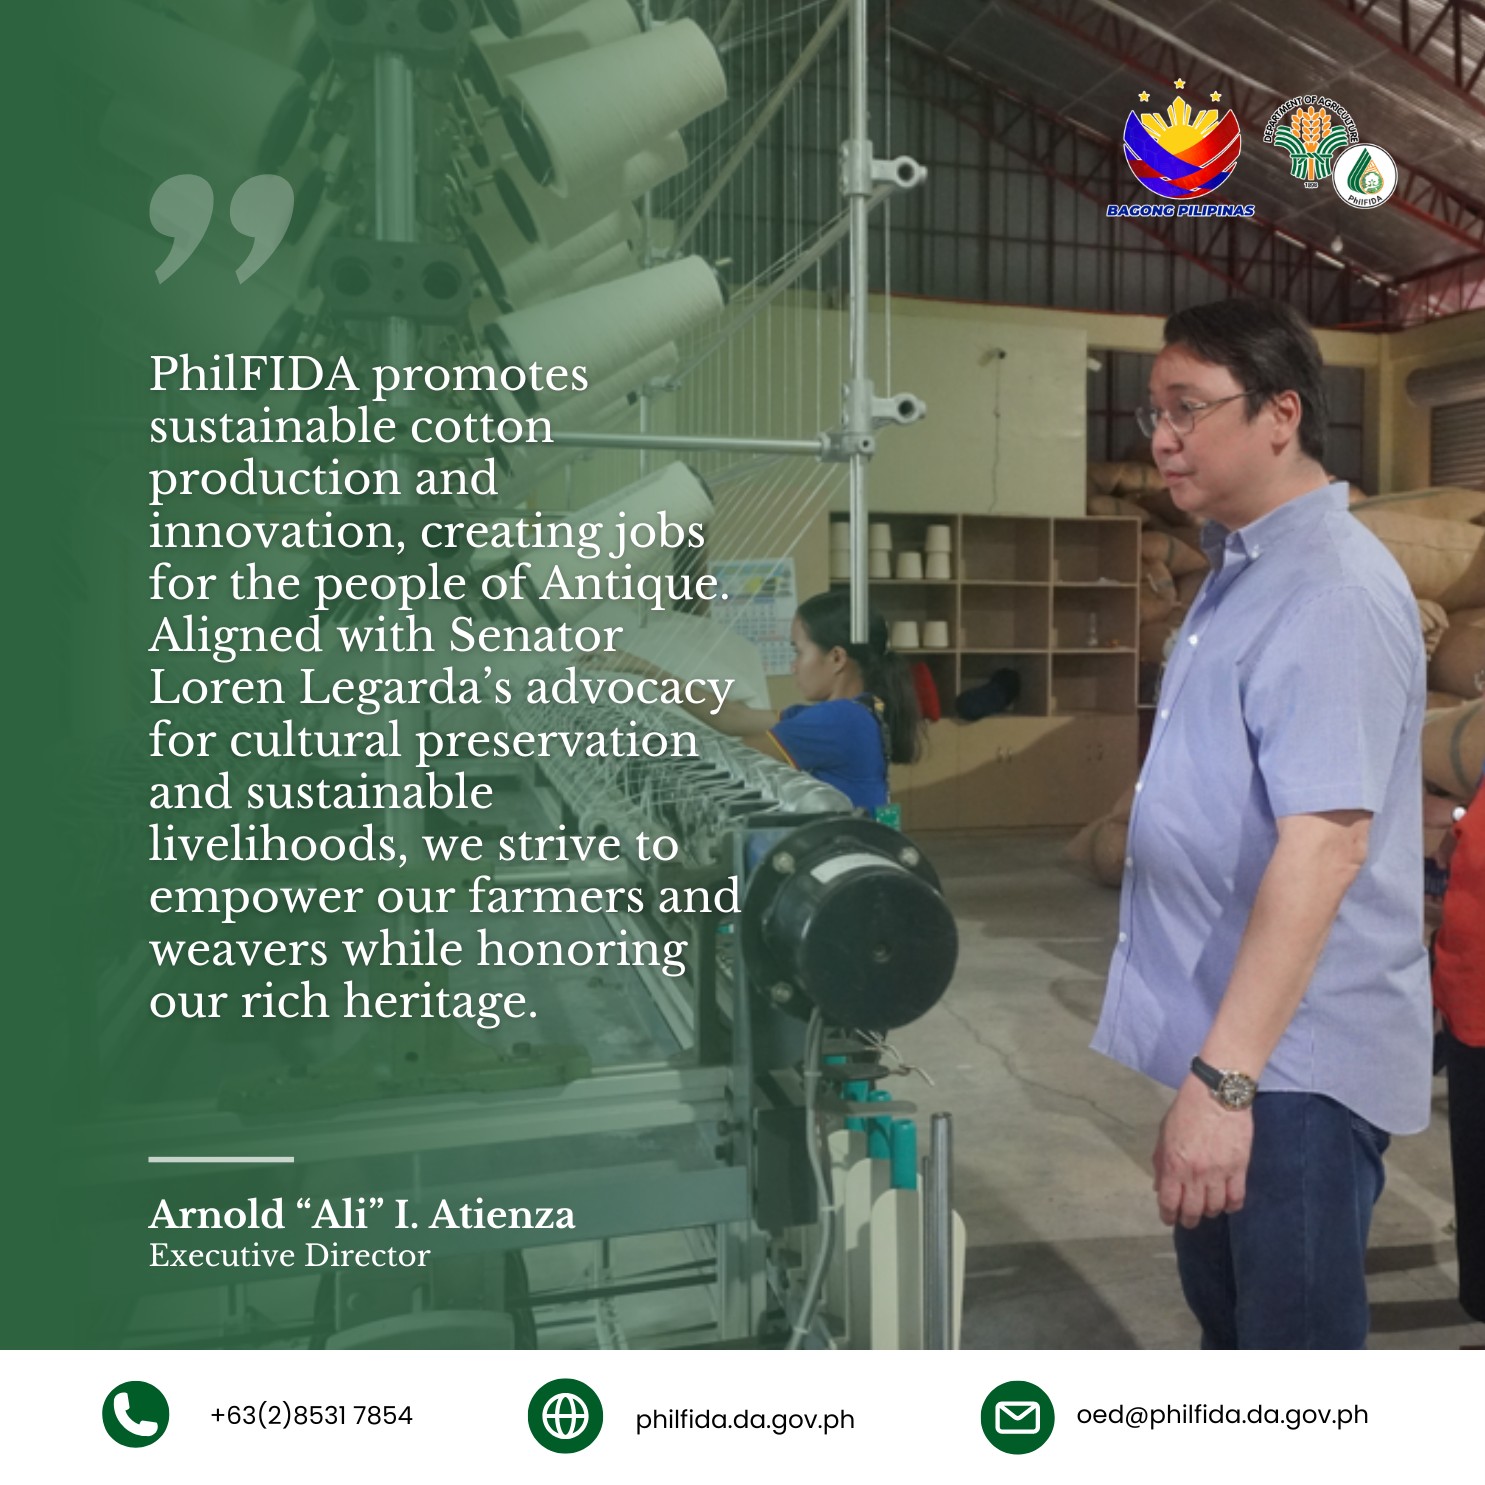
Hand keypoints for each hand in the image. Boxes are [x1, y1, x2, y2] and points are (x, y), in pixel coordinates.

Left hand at [1152, 1075, 1253, 1228]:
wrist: (1216, 1095)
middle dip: (1188, 1220)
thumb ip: (1160, 1162)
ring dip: (1209, 1212)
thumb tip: (1159, 1187)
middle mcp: (1194, 1174)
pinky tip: (1227, 1205)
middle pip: (1192, 1210)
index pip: (1169, 1202)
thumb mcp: (1164, 1134)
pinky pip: (1236, 1198)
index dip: (1168, 1215)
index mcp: (1172, 1164)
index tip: (1169, 1219)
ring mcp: (1218, 1173)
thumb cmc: (1186, 1111)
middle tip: (1188, 1220)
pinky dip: (1232, 1206)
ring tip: (1207, 1209)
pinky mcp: (1239, 1169)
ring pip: (1215, 1207)